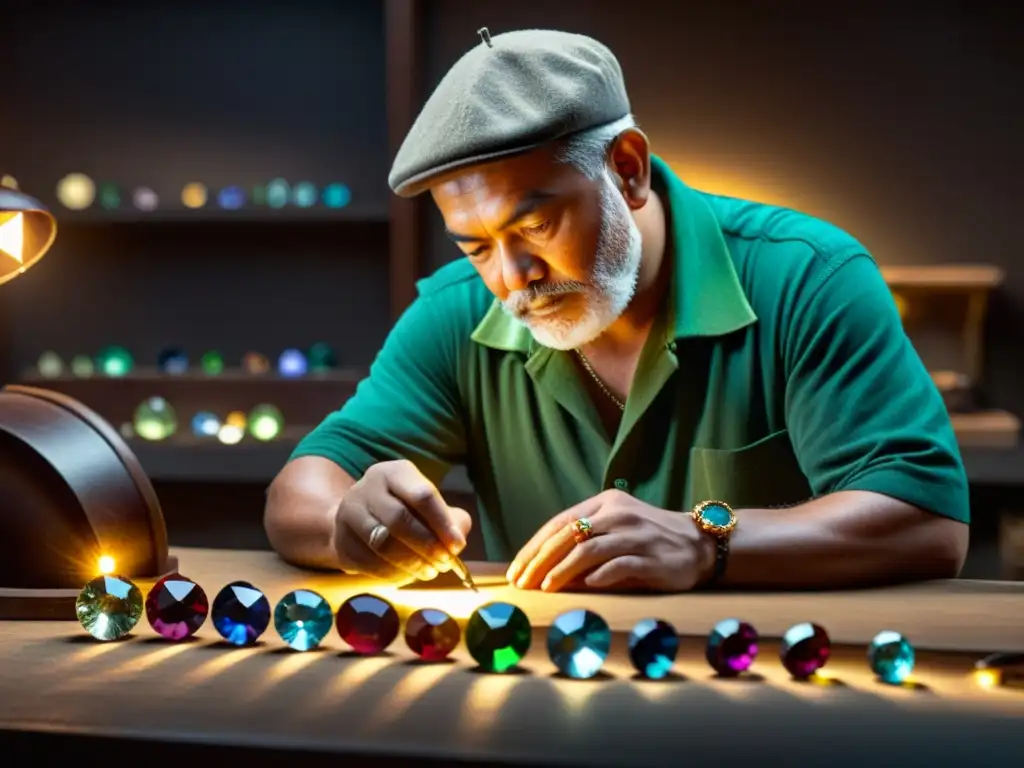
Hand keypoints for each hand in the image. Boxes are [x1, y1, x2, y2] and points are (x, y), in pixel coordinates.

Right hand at [332, 460, 471, 582]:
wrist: (355, 520)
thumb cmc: (402, 510)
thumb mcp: (427, 505)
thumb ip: (450, 519)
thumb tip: (457, 539)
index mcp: (394, 473)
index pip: (422, 495)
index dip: (443, 523)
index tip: (457, 545)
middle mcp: (368, 487)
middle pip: (400, 519)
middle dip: (427, 545)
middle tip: (444, 562)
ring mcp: (350, 513)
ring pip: (383, 543)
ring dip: (411, 563)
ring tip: (429, 571)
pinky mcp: (341, 540)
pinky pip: (369, 562)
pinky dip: (393, 573)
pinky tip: (408, 575)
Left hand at [505, 491, 714, 592]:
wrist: (699, 543)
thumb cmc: (649, 538)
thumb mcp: (616, 529)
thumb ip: (584, 540)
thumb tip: (543, 567)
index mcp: (605, 502)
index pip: (559, 523)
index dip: (534, 547)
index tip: (516, 570)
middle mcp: (618, 514)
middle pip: (568, 535)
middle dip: (540, 561)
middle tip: (523, 583)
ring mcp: (635, 534)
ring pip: (587, 550)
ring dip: (562, 571)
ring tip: (545, 588)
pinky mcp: (651, 557)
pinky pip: (618, 566)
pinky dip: (598, 577)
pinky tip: (585, 588)